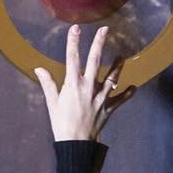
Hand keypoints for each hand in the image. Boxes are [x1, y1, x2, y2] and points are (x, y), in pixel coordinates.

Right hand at [35, 24, 133, 143]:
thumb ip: (48, 84)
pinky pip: (121, 99)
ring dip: (118, 66)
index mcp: (73, 85)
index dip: (73, 42)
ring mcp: (101, 96)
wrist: (76, 143)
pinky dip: (127, 93)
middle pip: (95, 61)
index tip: (75, 28)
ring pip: (113, 76)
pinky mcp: (108, 107)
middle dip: (99, 43)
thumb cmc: (61, 123)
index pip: (72, 58)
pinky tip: (133, 87)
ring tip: (121, 57)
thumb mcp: (52, 103)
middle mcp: (89, 87)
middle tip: (104, 29)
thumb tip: (38, 69)